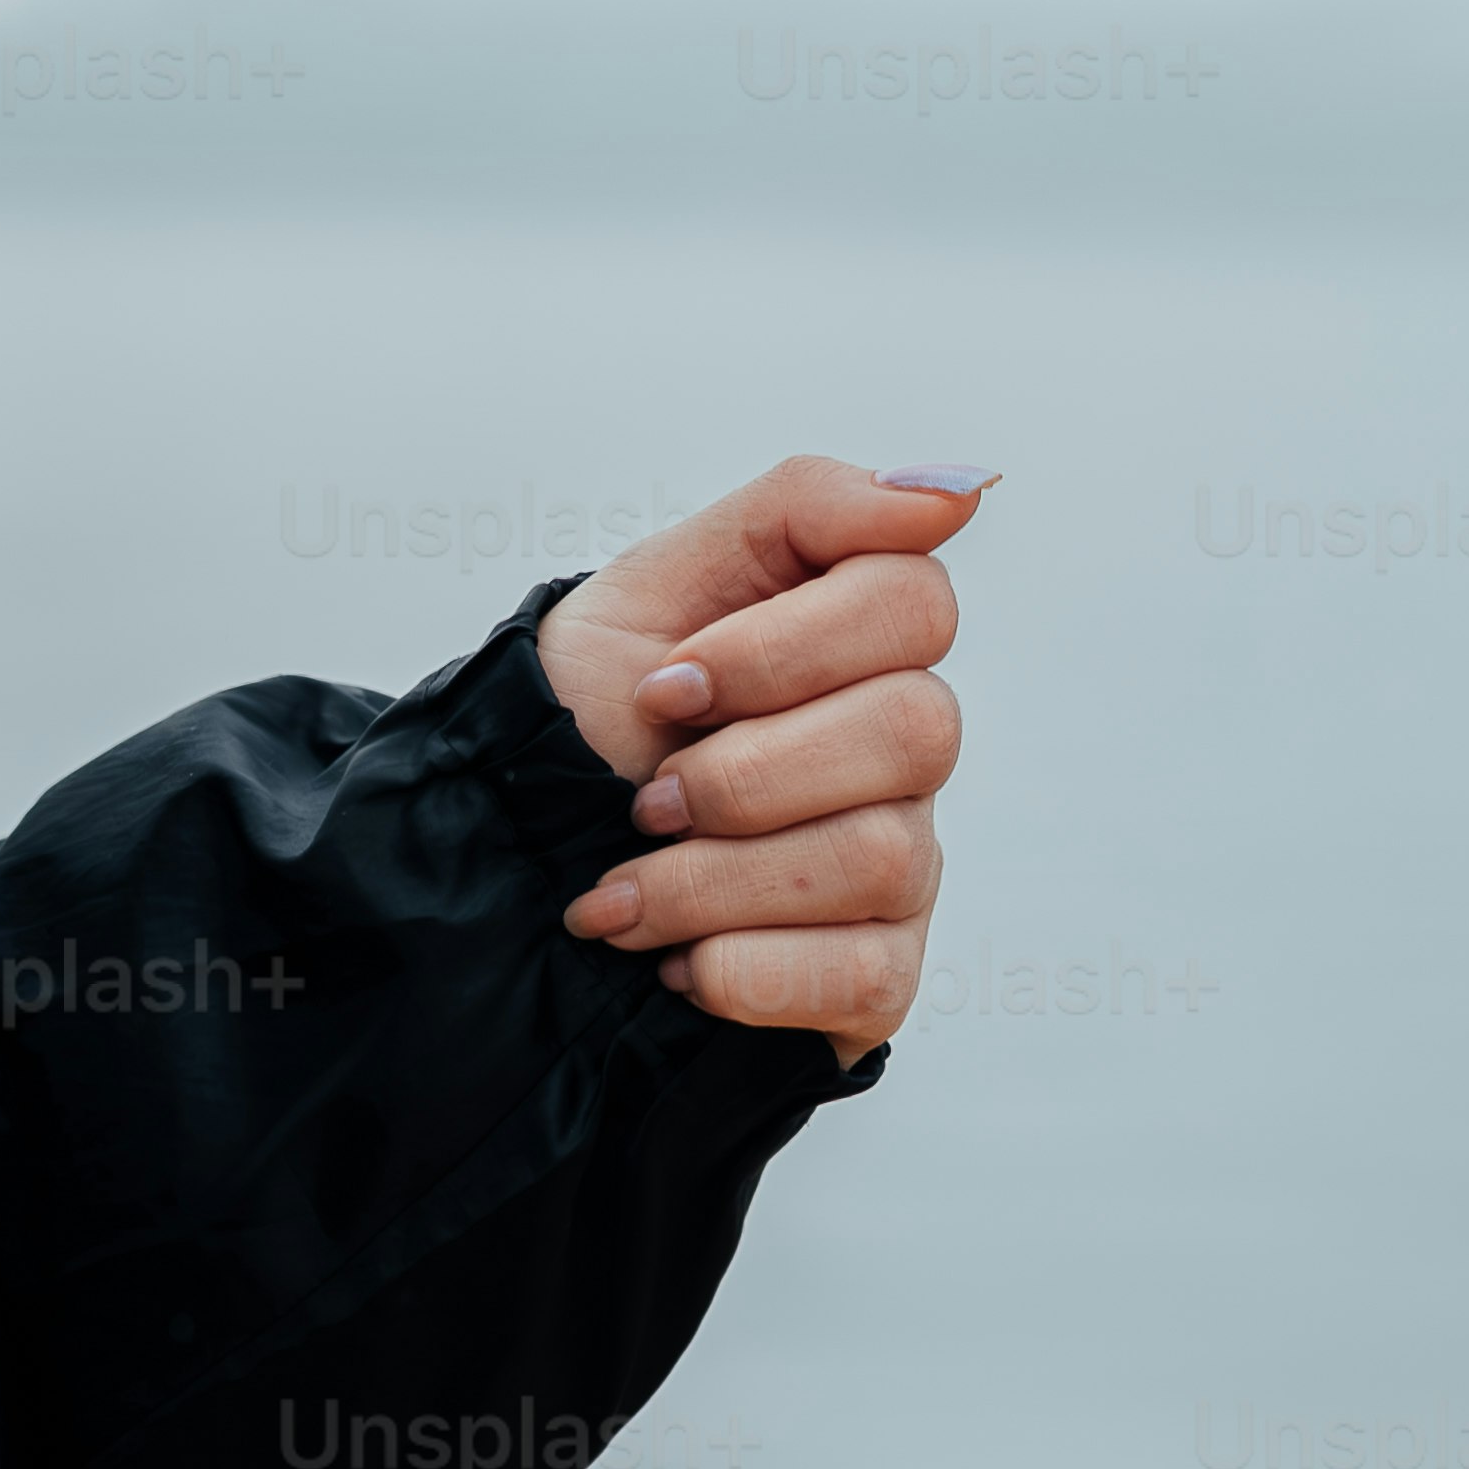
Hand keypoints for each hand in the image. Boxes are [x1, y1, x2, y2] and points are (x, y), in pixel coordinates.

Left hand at [541, 461, 988, 1046]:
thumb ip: (806, 508)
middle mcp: (903, 753)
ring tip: (624, 892)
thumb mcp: (655, 582)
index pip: (913, 604)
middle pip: (917, 729)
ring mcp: (905, 865)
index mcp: (861, 643)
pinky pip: (865, 976)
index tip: (665, 688)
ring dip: (712, 880)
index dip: (782, 649)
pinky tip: (677, 959)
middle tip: (647, 797)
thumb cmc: (592, 714)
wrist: (514, 857)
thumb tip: (955, 493)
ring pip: (879, 855)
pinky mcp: (879, 975)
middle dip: (746, 771)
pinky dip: (745, 970)